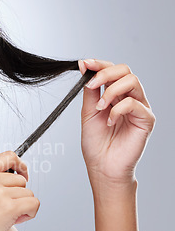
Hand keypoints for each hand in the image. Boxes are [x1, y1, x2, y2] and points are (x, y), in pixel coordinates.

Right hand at [0, 151, 39, 230]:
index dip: (20, 165)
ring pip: (28, 193)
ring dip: (23, 206)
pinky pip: (34, 203)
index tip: (23, 173)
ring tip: (5, 218)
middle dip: (18, 195)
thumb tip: (9, 182)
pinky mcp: (8, 208)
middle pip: (20, 179)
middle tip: (6, 210)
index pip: (8, 156)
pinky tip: (16, 221)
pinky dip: (30, 213)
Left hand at [78, 59, 155, 183]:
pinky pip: (134, 103)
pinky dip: (117, 110)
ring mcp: (140, 108)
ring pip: (132, 81)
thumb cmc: (96, 143)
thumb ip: (90, 92)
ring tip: (100, 107)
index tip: (84, 64)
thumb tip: (84, 67)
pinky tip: (110, 122)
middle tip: (91, 85)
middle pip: (125, 70)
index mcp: (115, 95)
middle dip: (105, 73)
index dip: (99, 64)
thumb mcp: (88, 112)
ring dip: (111, 91)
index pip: (112, 71)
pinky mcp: (147, 119)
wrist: (102, 167)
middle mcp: (130, 98)